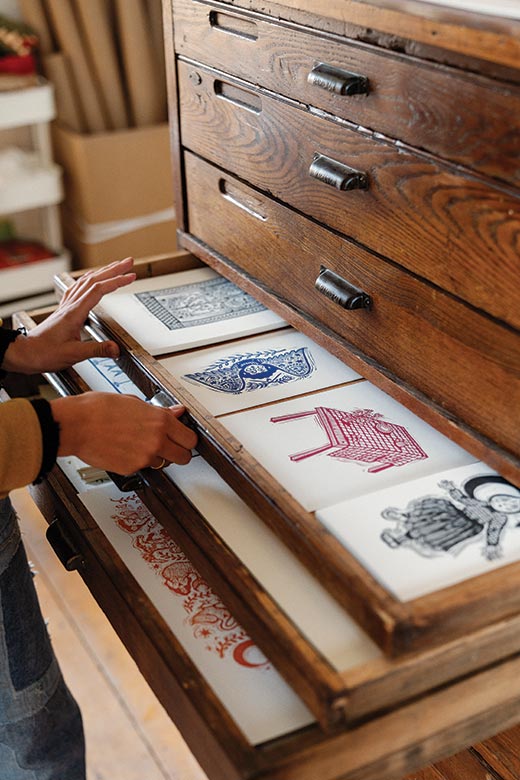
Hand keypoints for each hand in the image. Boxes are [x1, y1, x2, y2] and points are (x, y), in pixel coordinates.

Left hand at [3, 257, 135, 373]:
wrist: (26, 353)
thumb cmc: (45, 353)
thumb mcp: (74, 354)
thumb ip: (97, 350)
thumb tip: (116, 348)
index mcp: (74, 313)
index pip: (98, 290)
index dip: (116, 282)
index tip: (131, 277)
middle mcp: (70, 305)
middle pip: (94, 280)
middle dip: (114, 270)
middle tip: (129, 262)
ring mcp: (66, 306)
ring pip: (86, 281)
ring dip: (102, 271)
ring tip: (116, 266)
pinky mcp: (64, 309)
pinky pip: (78, 288)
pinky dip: (89, 279)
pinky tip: (91, 279)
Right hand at [51, 393, 197, 473]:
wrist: (75, 425)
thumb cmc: (97, 409)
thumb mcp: (133, 401)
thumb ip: (159, 411)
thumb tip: (176, 412)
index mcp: (160, 421)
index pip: (190, 438)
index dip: (187, 438)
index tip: (183, 437)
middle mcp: (156, 441)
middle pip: (184, 457)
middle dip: (179, 451)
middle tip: (171, 445)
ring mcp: (144, 457)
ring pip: (164, 463)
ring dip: (158, 456)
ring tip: (142, 444)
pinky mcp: (131, 469)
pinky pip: (143, 467)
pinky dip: (138, 461)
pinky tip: (126, 449)